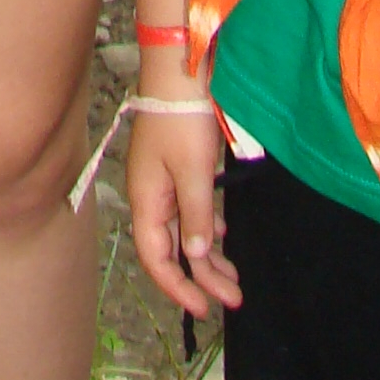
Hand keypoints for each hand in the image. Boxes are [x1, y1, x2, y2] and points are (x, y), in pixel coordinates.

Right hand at [127, 87, 242, 321]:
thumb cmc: (183, 120)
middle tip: (233, 299)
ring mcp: (164, 181)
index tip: (203, 308)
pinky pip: (190, 209)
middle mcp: (151, 195)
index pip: (156, 257)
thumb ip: (196, 216)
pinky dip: (206, 226)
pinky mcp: (178, 167)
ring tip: (233, 278)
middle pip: (173, 248)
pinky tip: (222, 232)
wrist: (181, 71)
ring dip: (207, 255)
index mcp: (146, 199)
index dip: (177, 286)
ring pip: (185, 230)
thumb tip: (197, 257)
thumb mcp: (194, 172)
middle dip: (201, 277)